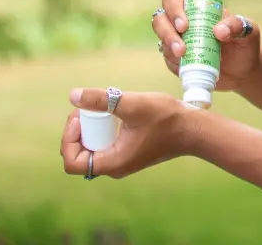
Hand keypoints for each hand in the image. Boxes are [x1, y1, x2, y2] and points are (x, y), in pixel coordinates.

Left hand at [60, 87, 193, 178]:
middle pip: (79, 154)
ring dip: (89, 128)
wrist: (193, 128)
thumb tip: (73, 95)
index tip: (79, 117)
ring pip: (91, 148)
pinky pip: (104, 144)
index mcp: (112, 163)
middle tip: (87, 108)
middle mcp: (114, 167)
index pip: (72, 162)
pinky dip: (102, 129)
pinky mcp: (128, 153)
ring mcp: (122, 161)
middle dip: (78, 130)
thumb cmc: (166, 118)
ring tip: (98, 108)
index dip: (68, 139)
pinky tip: (112, 112)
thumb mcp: (131, 104)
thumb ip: (101, 99)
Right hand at [150, 0, 261, 91]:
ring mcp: (177, 42)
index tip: (185, 25)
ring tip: (184, 57)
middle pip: (160, 19)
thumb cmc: (245, 46)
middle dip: (167, 32)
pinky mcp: (177, 61)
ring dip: (169, 49)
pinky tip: (185, 68)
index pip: (174, 0)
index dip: (174, 10)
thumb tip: (218, 31)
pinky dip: (174, 64)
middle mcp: (182, 23)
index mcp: (196, 8)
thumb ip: (237, 26)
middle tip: (182, 47)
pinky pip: (168, 60)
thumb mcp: (248, 32)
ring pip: (162, 40)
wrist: (244, 73)